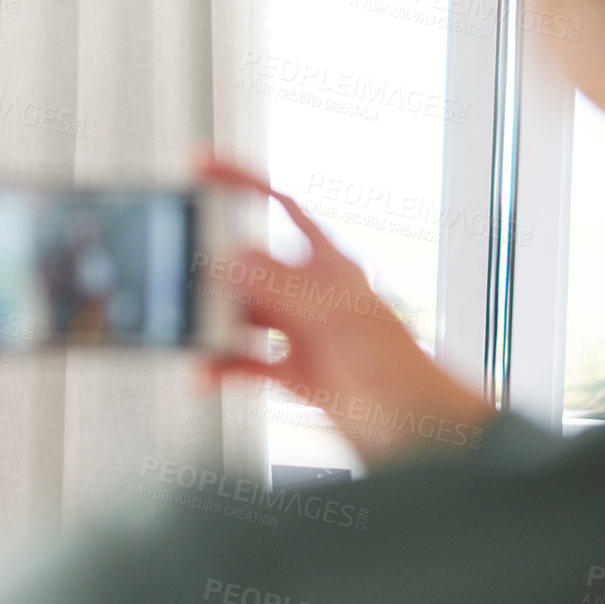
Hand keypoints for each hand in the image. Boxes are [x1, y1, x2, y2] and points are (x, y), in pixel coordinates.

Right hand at [196, 154, 492, 464]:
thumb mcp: (339, 320)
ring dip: (212, 327)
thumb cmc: (406, 376)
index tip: (201, 168)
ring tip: (189, 332)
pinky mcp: (295, 373)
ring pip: (241, 316)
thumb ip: (283, 286)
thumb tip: (233, 256)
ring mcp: (302, 334)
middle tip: (180, 278)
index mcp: (330, 266)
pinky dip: (221, 367)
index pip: (280, 207)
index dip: (241, 183)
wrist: (424, 434)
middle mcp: (312, 295)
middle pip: (247, 267)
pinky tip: (206, 372)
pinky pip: (244, 362)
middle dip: (211, 271)